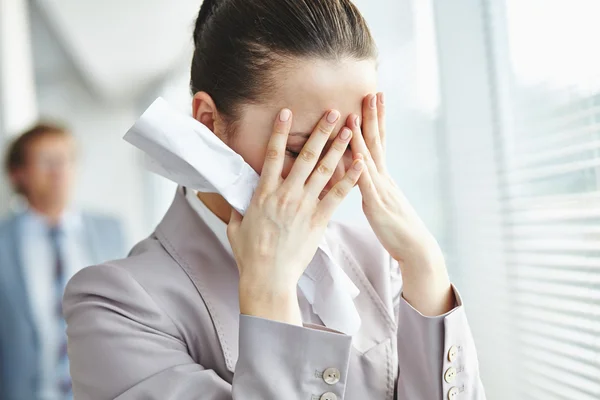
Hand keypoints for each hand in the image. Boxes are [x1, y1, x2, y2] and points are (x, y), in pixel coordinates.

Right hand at [227, 108, 363, 324]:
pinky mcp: (318, 220)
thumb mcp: (236, 226)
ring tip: (350, 130)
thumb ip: (239, 207)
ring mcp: (303, 206)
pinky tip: (360, 164)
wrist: (268, 277)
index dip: (279, 132)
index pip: (272, 155)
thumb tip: (235, 197)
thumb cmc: (250, 254)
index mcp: (264, 193)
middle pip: (305, 156)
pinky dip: (349, 178)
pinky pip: (336, 195)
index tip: (286, 112)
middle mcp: (285, 194)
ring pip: (323, 171)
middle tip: (333, 113)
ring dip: (338, 148)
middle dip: (320, 132)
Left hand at [348, 93, 454, 315]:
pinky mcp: (377, 207)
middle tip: (371, 92)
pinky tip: (357, 157)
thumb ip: (370, 185)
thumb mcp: (381, 201)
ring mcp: (381, 190)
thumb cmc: (397, 228)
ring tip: (355, 115)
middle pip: (377, 142)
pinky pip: (366, 186)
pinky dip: (361, 170)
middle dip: (373, 116)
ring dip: (362, 136)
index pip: (379, 142)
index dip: (376, 119)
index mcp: (383, 177)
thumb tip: (357, 171)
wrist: (416, 249)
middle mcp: (383, 179)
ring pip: (370, 159)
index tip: (374, 96)